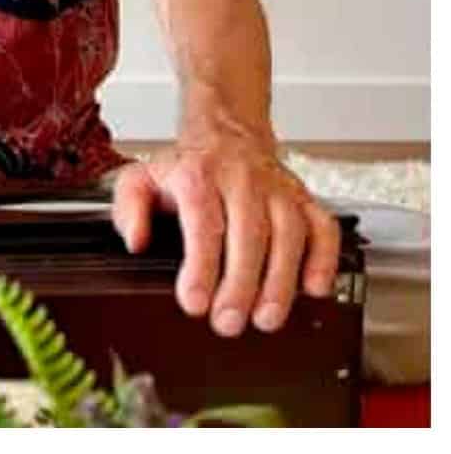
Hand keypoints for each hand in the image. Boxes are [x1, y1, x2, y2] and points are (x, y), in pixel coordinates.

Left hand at [110, 138, 340, 336]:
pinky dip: (323, 257)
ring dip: (280, 280)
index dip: (200, 265)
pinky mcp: (303, 198)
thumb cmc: (187, 167)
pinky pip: (322, 226)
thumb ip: (129, 208)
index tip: (194, 301)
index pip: (202, 219)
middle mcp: (241, 179)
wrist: (226, 132)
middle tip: (228, 321)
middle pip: (248, 232)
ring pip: (288, 232)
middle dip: (240, 284)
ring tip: (266, 318)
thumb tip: (136, 240)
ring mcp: (276, 189)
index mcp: (198, 174)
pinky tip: (314, 287)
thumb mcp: (143, 177)